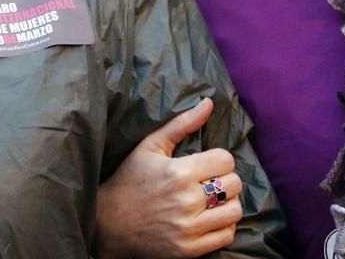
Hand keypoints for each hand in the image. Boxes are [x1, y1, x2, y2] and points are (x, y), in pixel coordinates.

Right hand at [94, 98, 243, 257]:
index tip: (208, 163)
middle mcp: (186, 201)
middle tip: (209, 181)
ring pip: (235, 210)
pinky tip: (210, 218)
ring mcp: (188, 228)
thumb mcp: (150, 146)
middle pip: (234, 184)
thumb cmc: (130, 179)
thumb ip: (181, 123)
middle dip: (225, 179)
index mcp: (178, 172)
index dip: (219, 159)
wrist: (109, 224)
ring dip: (228, 203)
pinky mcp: (189, 250)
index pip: (226, 160)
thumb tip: (209, 102)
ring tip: (213, 200)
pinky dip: (224, 225)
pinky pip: (227, 235)